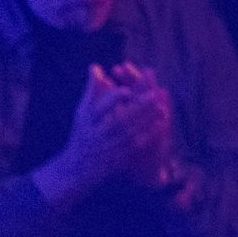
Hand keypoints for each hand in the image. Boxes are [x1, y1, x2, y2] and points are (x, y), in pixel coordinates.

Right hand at [38, 64, 170, 201]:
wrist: (76, 170)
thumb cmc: (81, 135)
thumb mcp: (82, 112)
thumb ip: (91, 90)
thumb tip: (95, 66)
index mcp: (87, 122)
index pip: (99, 109)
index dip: (112, 100)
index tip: (126, 89)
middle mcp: (97, 136)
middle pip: (119, 121)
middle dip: (137, 108)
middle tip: (154, 94)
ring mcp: (109, 149)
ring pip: (130, 134)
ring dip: (146, 120)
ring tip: (161, 106)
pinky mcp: (119, 160)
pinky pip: (136, 147)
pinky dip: (149, 135)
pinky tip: (160, 125)